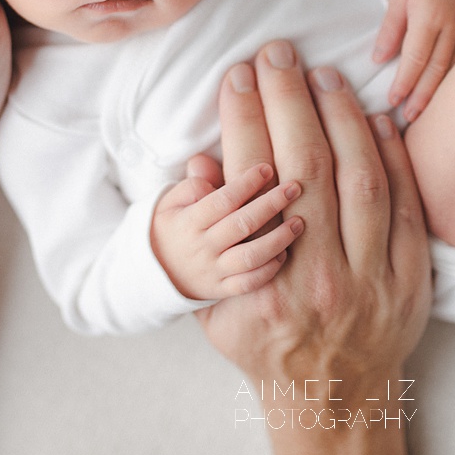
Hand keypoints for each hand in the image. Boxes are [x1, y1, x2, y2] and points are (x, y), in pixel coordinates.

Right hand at [151, 162, 304, 299]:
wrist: (156, 274)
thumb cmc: (172, 228)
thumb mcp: (170, 202)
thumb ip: (192, 184)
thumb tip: (207, 166)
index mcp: (189, 222)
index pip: (222, 200)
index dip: (246, 183)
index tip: (267, 168)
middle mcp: (203, 248)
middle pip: (242, 225)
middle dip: (271, 204)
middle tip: (294, 187)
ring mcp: (214, 271)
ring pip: (250, 257)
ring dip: (278, 239)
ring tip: (299, 222)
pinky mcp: (223, 289)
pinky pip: (249, 283)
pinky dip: (268, 270)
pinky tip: (284, 253)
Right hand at [196, 42, 430, 404]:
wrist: (333, 401)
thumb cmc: (266, 345)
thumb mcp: (216, 307)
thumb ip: (206, 240)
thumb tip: (200, 167)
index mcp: (263, 287)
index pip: (252, 181)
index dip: (244, 119)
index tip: (239, 76)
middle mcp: (319, 281)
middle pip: (307, 168)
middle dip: (289, 100)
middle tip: (278, 53)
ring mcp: (372, 281)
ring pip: (361, 179)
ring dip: (341, 117)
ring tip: (323, 75)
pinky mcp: (412, 280)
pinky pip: (406, 204)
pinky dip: (393, 155)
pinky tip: (375, 117)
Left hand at [373, 0, 454, 121]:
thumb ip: (390, 30)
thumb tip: (378, 59)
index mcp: (428, 17)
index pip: (415, 59)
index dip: (404, 83)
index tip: (393, 101)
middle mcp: (452, 24)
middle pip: (437, 69)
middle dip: (422, 96)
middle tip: (410, 117)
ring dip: (444, 91)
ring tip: (430, 111)